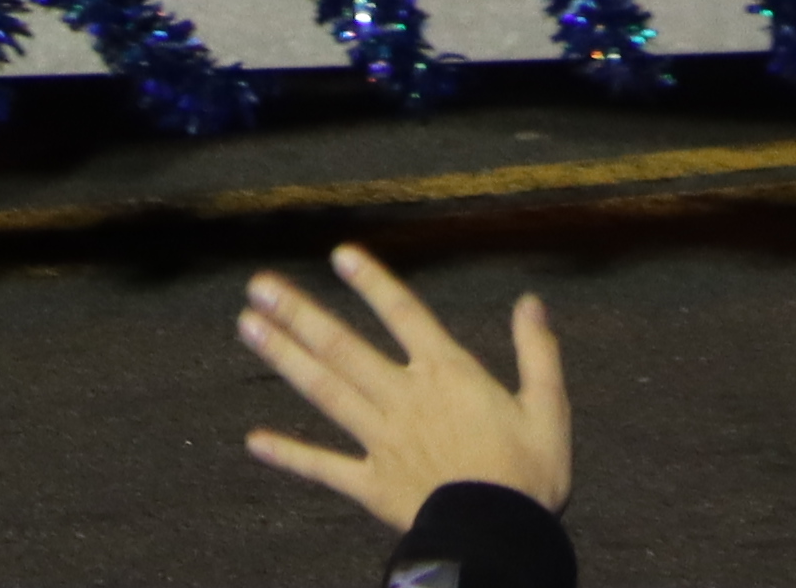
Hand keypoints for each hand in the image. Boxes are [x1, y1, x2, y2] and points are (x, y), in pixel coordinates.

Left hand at [238, 245, 569, 528]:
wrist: (499, 540)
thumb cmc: (529, 478)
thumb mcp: (548, 409)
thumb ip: (537, 352)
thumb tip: (530, 303)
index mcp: (449, 375)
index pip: (404, 315)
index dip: (372, 283)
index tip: (339, 254)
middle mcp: (406, 398)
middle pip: (344, 347)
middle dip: (300, 312)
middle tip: (259, 285)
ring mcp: (382, 440)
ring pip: (325, 390)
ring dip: (284, 357)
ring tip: (248, 327)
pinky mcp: (371, 484)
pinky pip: (323, 468)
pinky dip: (289, 454)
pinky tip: (255, 442)